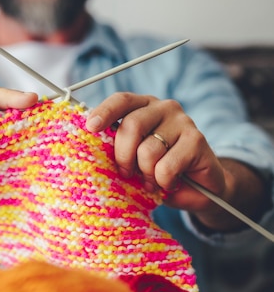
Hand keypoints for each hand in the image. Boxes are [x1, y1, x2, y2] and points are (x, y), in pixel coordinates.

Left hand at [85, 92, 238, 222]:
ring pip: (148, 151)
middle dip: (124, 156)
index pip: (122, 100)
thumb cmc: (159, 173)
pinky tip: (170, 183)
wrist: (199, 191)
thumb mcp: (134, 159)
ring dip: (147, 175)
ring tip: (153, 181)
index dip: (105, 111)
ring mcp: (182, 121)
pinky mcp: (197, 140)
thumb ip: (119, 148)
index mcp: (144, 107)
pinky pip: (166, 167)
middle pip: (132, 126)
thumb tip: (92, 150)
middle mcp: (164, 108)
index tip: (91, 127)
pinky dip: (164, 182)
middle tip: (127, 173)